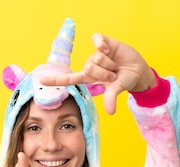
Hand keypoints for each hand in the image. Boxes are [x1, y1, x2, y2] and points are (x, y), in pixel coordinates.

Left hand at [39, 33, 155, 114]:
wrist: (138, 70)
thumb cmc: (124, 81)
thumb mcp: (117, 89)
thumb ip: (111, 97)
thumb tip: (111, 112)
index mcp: (88, 78)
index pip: (69, 79)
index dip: (55, 80)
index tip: (41, 81)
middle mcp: (89, 65)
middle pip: (89, 67)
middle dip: (105, 73)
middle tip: (113, 75)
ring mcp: (96, 53)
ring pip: (97, 57)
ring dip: (110, 63)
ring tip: (116, 66)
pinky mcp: (102, 42)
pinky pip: (97, 40)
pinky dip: (103, 44)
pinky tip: (110, 49)